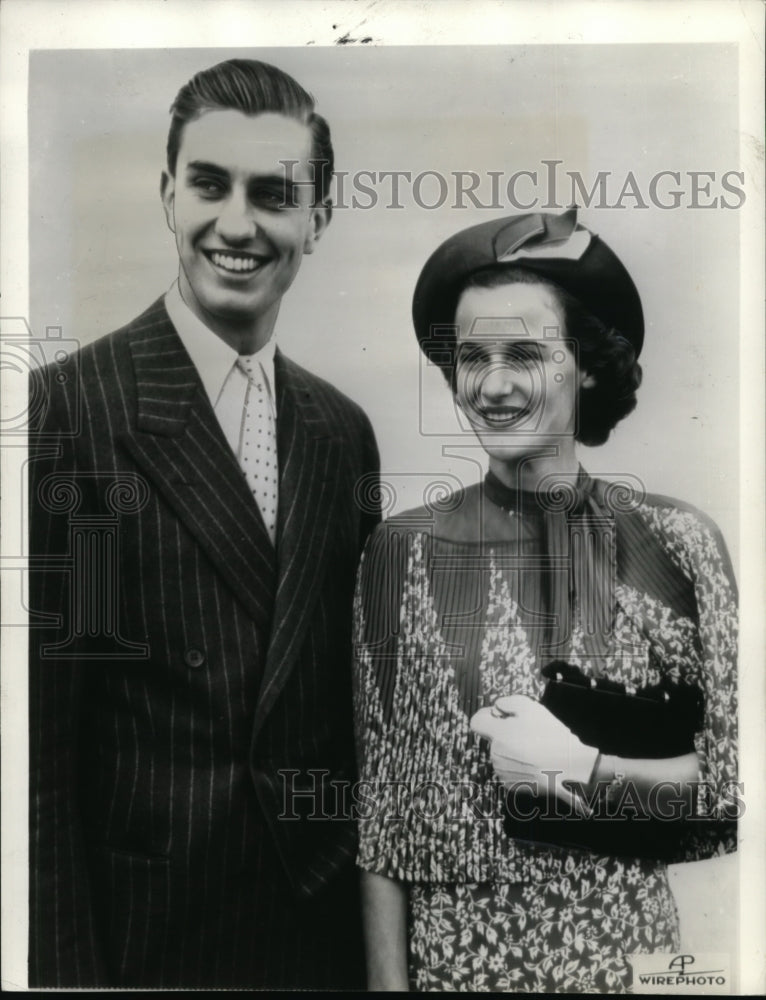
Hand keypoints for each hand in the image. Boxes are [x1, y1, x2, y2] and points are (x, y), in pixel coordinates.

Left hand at [470, 695, 598, 815]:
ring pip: (501, 755)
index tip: (500, 717)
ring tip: (536, 750)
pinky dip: (518, 766)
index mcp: (498, 734)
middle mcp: (495, 754)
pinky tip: (535, 763)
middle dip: (506, 735)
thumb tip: (496, 709)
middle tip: (529, 734)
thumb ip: (506, 703)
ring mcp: (502, 771)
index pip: (476, 722)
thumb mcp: (530, 707)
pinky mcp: (511, 785)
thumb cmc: (551, 736)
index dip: (487, 717)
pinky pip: (509, 770)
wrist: (570, 767)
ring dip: (513, 751)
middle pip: (494, 739)